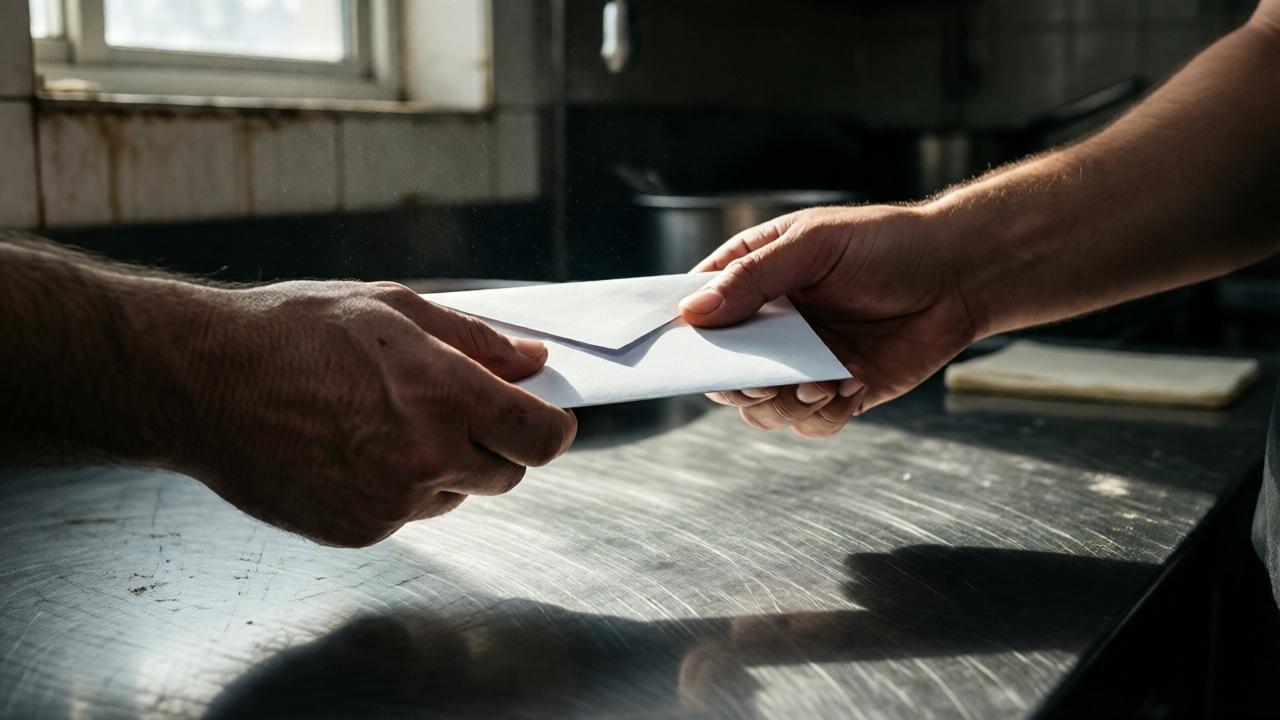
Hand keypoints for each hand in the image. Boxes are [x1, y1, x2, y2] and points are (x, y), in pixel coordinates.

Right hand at [174, 280, 576, 546]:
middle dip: (499, 445)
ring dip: (444, 467)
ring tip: (385, 421)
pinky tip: (353, 448)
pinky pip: (405, 514)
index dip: (555, 428)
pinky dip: (398, 488)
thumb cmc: (293, 331)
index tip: (550, 418)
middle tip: (462, 410)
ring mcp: (388, 504)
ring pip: (454, 496)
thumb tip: (531, 361)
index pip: (540, 438)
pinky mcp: (356, 532)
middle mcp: (423, 459)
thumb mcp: (392, 308)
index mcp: (442, 396)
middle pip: (507, 475)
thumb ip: (475, 340)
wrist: (201, 382)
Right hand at [678, 205, 977, 436]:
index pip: (697, 312)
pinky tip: (851, 385)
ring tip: (817, 384)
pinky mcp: (838, 392)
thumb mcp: (813, 246)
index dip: (684, 336)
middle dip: (735, 385)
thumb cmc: (886, 244)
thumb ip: (754, 277)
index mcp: (753, 280)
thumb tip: (693, 312)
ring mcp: (802, 362)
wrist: (959, 274)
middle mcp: (771, 327)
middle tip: (757, 381)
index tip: (681, 354)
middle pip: (722, 372)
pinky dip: (824, 414)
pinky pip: (811, 422)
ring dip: (783, 404)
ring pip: (762, 408)